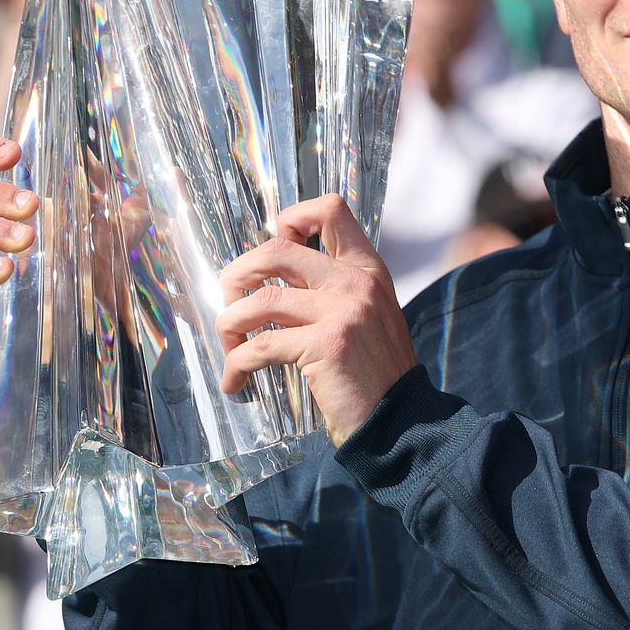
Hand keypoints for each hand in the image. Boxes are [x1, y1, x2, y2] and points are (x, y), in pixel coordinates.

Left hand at [216, 195, 415, 446]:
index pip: (330, 210)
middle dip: (238, 274)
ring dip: (229, 324)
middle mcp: (356, 282)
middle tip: (230, 303)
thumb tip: (275, 281)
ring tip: (229, 347)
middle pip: (276, 249)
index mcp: (367, 269)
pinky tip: (236, 382)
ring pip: (259, 299)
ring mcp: (342, 312)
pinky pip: (260, 347)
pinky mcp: (326, 345)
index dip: (290, 220)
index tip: (273, 257)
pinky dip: (236, 365)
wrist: (400, 419)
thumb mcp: (370, 316)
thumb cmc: (376, 373)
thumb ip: (336, 291)